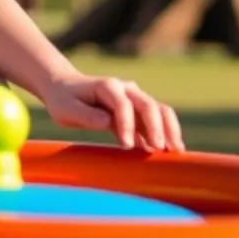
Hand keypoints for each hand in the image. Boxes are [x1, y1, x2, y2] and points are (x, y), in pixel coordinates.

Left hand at [39, 72, 184, 151]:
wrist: (65, 89)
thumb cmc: (64, 100)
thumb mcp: (65, 108)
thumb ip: (86, 114)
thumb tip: (107, 122)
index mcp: (107, 86)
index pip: (122, 104)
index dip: (127, 125)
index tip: (125, 146)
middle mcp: (125, 89)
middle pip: (148, 105)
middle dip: (156, 127)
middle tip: (159, 149)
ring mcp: (134, 98)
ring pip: (159, 110)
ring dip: (169, 129)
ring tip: (175, 150)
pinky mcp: (137, 110)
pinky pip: (157, 120)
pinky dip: (166, 133)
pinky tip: (171, 151)